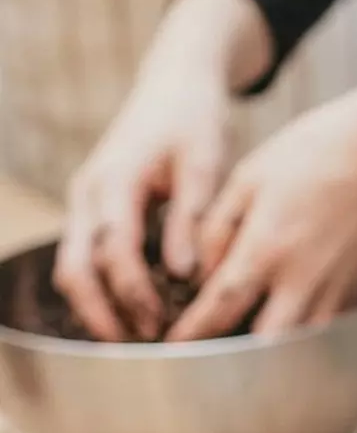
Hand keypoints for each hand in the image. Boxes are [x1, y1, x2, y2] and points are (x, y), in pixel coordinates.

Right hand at [56, 0, 270, 340]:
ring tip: (139, 340)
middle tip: (140, 348)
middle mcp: (89, 192)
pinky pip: (87, 256)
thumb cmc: (195, 120)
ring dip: (100, 306)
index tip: (162, 324)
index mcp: (115, 180)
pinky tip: (137, 313)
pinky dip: (104, 288)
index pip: (113, 249)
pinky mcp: (95, 208)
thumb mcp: (205, 163)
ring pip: (74, 266)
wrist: (175, 84)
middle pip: (75, 267)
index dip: (133, 292)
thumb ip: (190, 218)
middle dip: (101, 312)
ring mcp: (86, 201)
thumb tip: (182, 275)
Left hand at [166, 95, 356, 341]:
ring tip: (242, 351)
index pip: (220, 306)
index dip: (191, 333)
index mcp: (268, 248)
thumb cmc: (309, 156)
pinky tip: (285, 329)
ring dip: (268, 352)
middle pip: (263, 343)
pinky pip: (324, 328)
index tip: (169, 346)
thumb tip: (202, 275)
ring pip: (298, 344)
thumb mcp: (245, 181)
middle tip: (202, 356)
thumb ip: (216, 232)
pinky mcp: (353, 287)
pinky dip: (300, 336)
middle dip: (230, 357)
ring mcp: (333, 287)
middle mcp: (302, 278)